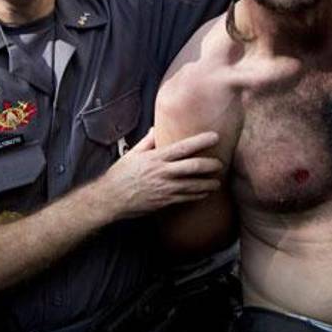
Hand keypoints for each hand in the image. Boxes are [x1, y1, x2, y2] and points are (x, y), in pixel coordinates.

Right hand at [100, 129, 222, 218]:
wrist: (111, 199)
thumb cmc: (121, 175)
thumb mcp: (133, 154)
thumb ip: (148, 141)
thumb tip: (156, 129)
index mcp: (156, 158)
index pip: (183, 147)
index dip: (201, 141)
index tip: (215, 137)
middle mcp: (163, 173)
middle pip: (193, 167)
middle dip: (210, 165)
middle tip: (221, 163)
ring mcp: (165, 188)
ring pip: (193, 185)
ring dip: (208, 183)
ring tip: (218, 181)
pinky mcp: (165, 202)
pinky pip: (186, 198)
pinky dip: (198, 195)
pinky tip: (205, 193)